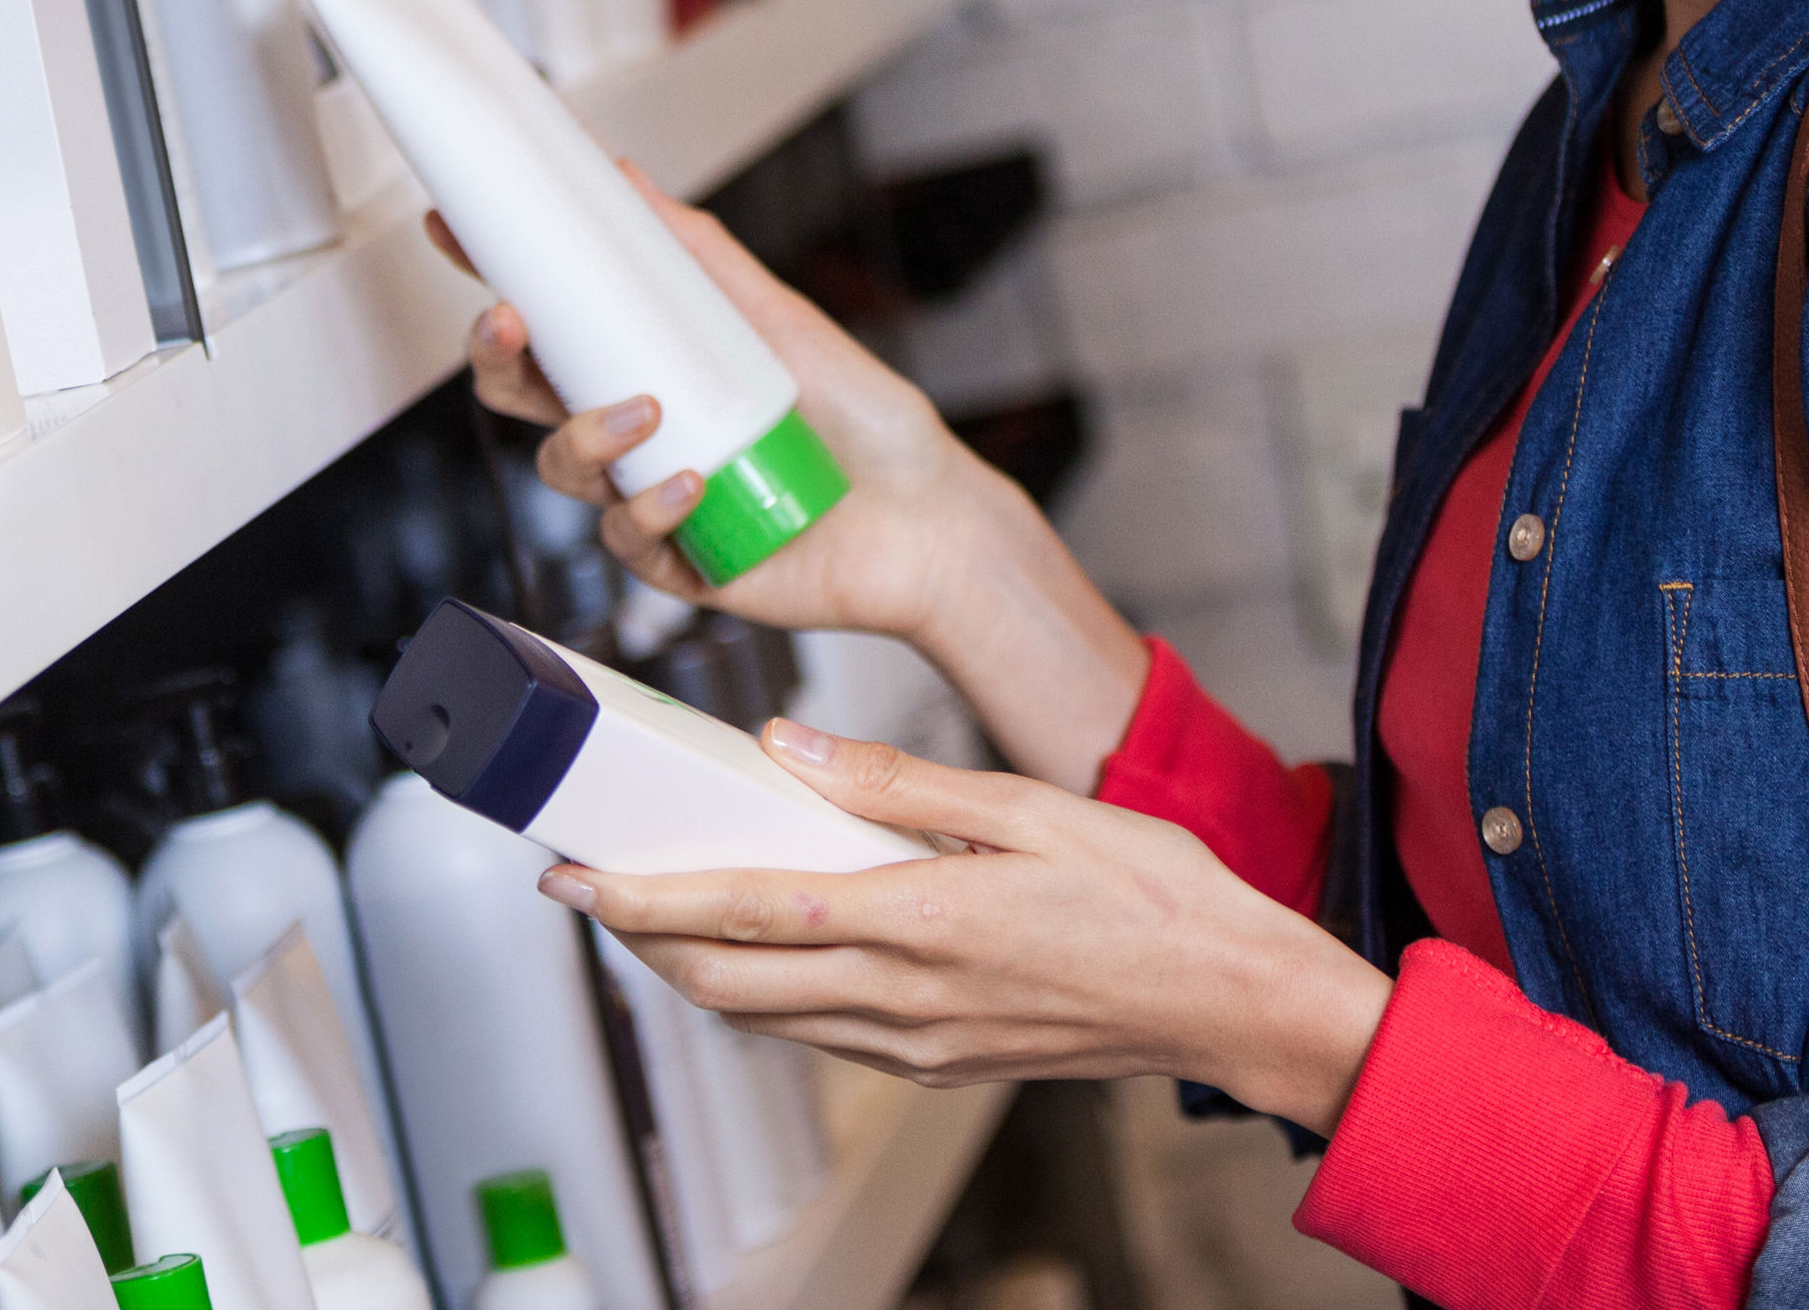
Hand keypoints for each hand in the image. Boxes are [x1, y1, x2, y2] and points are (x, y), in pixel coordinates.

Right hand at [433, 167, 1012, 645]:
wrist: (930, 520)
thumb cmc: (862, 423)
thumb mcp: (779, 319)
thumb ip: (700, 254)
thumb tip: (627, 177)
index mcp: (648, 367)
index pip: (551, 324)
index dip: (494, 279)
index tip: (455, 228)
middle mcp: (637, 432)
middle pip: (522, 397)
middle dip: (495, 358)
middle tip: (509, 321)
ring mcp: (649, 497)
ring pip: (561, 467)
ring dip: (585, 433)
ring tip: (646, 410)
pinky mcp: (677, 563)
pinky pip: (626, 538)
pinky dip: (649, 506)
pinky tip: (692, 483)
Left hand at [543, 721, 1391, 1133]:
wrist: (1231, 1002)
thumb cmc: (1154, 898)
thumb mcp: (1026, 806)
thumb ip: (895, 780)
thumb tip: (785, 745)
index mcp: (921, 920)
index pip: (745, 911)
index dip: (644, 900)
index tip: (577, 879)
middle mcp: (906, 998)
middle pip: (728, 985)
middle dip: (642, 944)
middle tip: (589, 896)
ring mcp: (921, 1044)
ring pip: (767, 1019)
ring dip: (697, 973)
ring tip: (657, 917)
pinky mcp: (941, 1063)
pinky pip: (824, 1035)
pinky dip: (767, 997)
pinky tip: (764, 954)